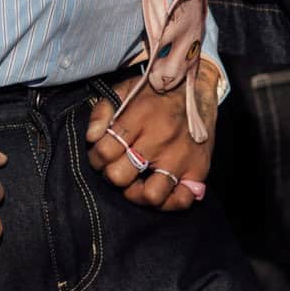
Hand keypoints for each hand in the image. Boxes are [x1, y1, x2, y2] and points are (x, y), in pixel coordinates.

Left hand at [86, 61, 219, 211]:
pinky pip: (181, 200)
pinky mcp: (198, 169)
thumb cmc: (155, 92)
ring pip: (150, 195)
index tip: (99, 156)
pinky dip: (167, 203)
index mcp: (140, 117)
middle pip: (121, 176)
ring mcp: (180, 156)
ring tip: (135, 183)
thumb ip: (102, 111)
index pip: (105, 151)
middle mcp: (160, 139)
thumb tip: (91, 138)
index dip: (95, 158)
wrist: (196, 87)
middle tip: (116, 168)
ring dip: (136, 194)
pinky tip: (158, 192)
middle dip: (111, 175)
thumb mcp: (124, 90)